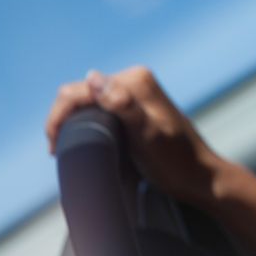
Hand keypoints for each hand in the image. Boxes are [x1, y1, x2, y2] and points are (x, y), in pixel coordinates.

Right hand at [45, 66, 225, 209]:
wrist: (200, 178)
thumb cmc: (176, 161)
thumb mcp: (147, 135)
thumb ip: (122, 105)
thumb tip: (92, 77)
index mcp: (136, 80)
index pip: (79, 90)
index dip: (60, 118)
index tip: (54, 149)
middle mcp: (135, 80)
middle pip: (81, 95)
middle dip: (64, 121)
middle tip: (59, 153)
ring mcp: (134, 94)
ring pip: (88, 104)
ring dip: (74, 124)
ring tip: (68, 152)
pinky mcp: (134, 108)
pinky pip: (100, 111)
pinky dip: (87, 126)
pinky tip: (87, 145)